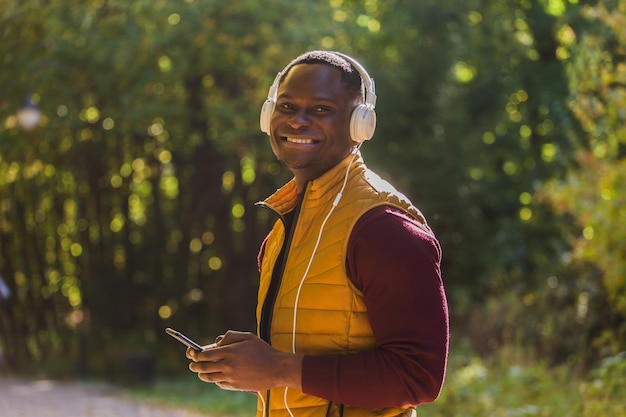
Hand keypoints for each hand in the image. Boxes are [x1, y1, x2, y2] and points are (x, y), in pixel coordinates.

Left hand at [186, 330, 302, 391]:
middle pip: (203, 367)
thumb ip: (230, 336)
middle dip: (195, 365)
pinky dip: (215, 380)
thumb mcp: (248, 337)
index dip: (195, 354)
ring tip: (200, 372)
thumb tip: (217, 342)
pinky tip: (216, 376)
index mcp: (230, 351)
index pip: (205, 354)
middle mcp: (228, 365)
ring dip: (202, 374)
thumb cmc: (263, 350)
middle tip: (192, 364)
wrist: (276, 369)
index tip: (192, 353)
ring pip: (209, 377)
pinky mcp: (235, 386)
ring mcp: (231, 377)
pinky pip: (219, 384)